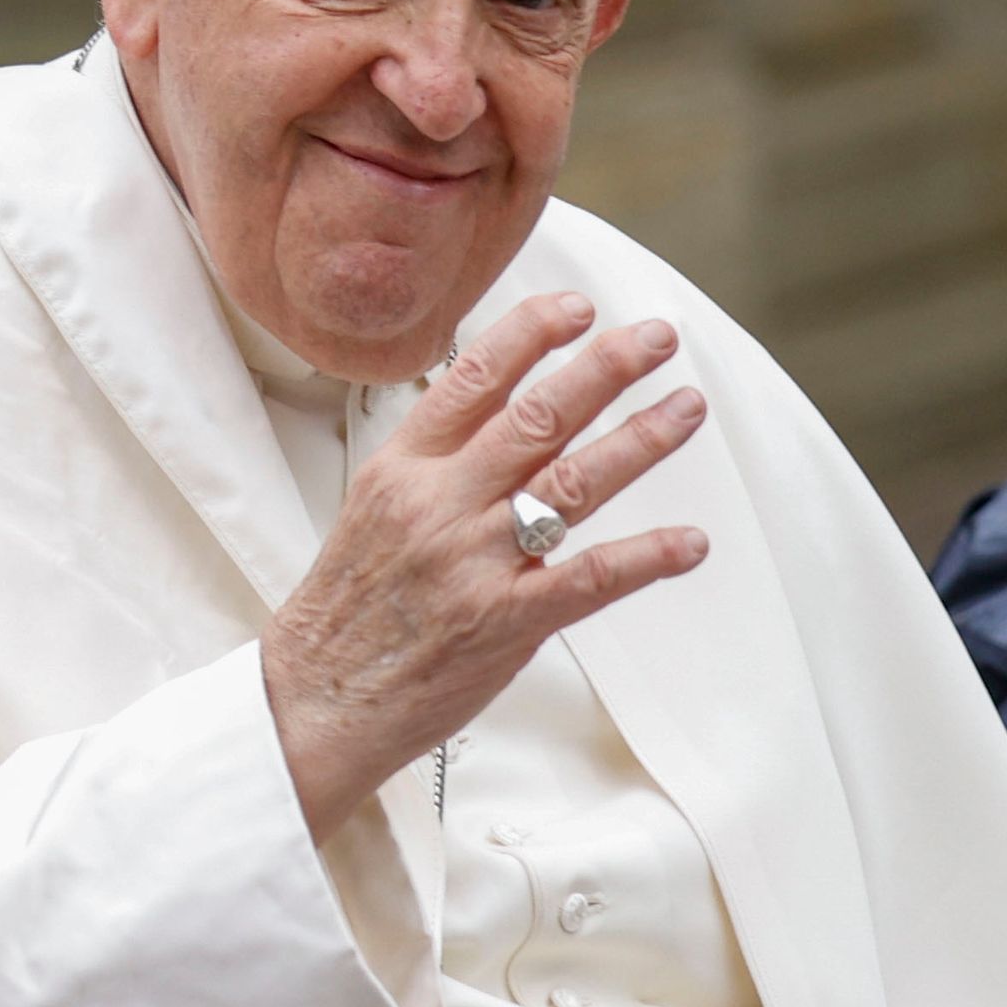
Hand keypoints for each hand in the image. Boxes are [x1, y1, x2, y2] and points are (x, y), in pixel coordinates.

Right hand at [260, 292, 709, 836]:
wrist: (316, 697)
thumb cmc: (348, 610)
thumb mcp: (373, 510)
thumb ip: (436, 463)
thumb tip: (498, 412)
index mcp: (402, 468)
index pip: (474, 378)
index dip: (533, 334)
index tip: (578, 309)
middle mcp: (439, 504)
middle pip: (537, 416)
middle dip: (607, 368)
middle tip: (658, 339)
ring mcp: (473, 562)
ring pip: (572, 482)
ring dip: (640, 439)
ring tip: (686, 408)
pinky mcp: (503, 621)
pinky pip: (589, 578)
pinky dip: (646, 556)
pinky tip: (690, 541)